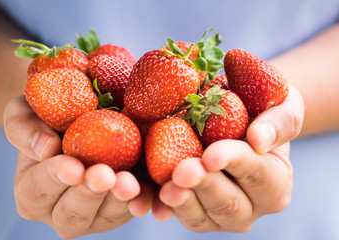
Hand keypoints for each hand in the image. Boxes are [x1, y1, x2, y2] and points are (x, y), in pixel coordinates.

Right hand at [4, 96, 152, 238]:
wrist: (83, 117)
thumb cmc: (52, 115)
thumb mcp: (27, 110)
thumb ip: (24, 127)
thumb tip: (44, 148)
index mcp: (33, 189)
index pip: (38, 189)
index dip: (54, 179)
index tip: (74, 167)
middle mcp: (60, 210)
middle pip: (72, 213)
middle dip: (89, 194)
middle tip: (105, 175)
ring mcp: (93, 215)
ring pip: (105, 217)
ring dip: (118, 201)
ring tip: (129, 183)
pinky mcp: (120, 210)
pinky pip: (133, 210)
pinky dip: (143, 203)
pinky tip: (148, 195)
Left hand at [152, 84, 303, 231]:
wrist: (237, 119)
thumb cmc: (260, 109)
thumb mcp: (284, 103)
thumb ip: (281, 120)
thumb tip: (259, 141)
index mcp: (275, 180)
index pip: (257, 173)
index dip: (233, 163)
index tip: (211, 155)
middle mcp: (253, 204)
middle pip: (229, 202)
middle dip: (204, 186)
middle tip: (183, 172)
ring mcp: (224, 215)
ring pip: (204, 216)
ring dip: (185, 202)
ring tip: (167, 189)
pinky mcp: (199, 215)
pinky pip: (184, 216)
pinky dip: (168, 209)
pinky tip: (155, 199)